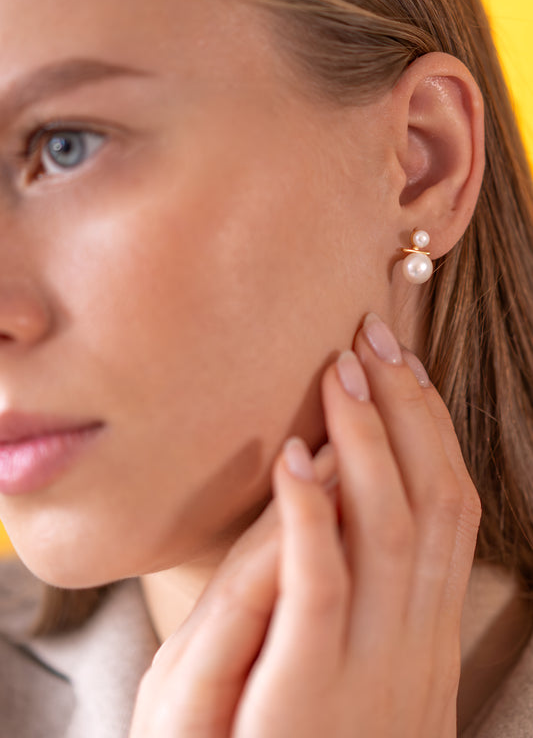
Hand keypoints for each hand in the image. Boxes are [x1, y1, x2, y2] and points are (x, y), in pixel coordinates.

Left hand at [129, 313, 480, 737]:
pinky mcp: (306, 693)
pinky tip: (299, 459)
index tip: (403, 366)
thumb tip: (355, 507)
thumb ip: (370, 597)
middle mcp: (415, 642)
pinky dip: (314, 514)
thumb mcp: (361, 668)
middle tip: (375, 338)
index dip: (431, 428)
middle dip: (409, 409)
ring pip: (389, 527)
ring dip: (369, 438)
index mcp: (427, 632)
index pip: (449, 508)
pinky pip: (322, 584)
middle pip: (432, 499)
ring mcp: (371, 667)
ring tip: (340, 370)